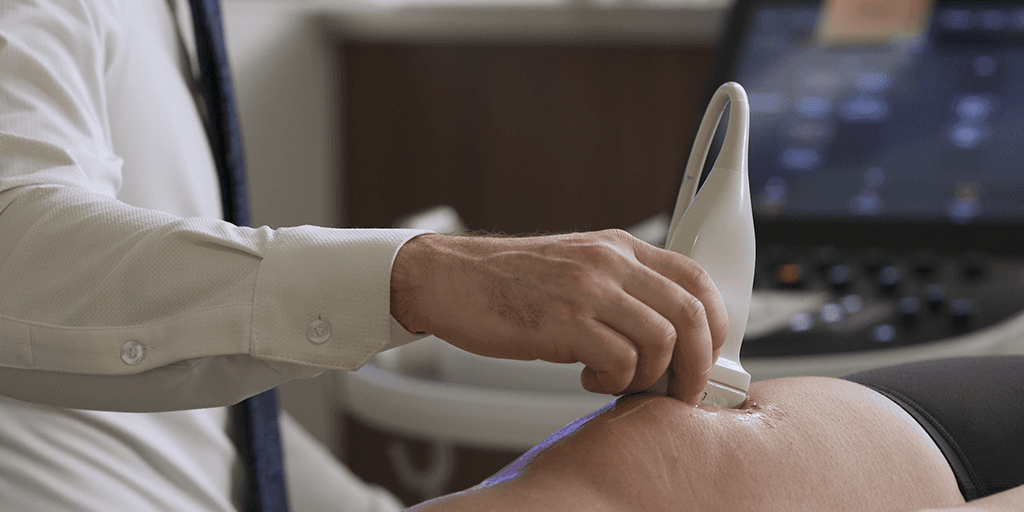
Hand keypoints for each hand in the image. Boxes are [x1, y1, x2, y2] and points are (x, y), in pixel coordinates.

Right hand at [390, 229, 728, 403]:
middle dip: (698, 365)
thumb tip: (668, 333)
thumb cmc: (506, 281)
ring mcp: (586, 290)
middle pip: (692, 314)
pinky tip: (589, 378)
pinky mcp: (561, 322)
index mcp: (618, 247)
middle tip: (681, 390)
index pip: (696, 278)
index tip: (707, 353)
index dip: (715, 322)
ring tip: (622, 382)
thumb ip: (621, 288)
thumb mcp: (576, 266)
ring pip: (663, 341)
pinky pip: (621, 363)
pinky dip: (614, 383)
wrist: (448, 278)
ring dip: (652, 378)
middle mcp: (609, 262)